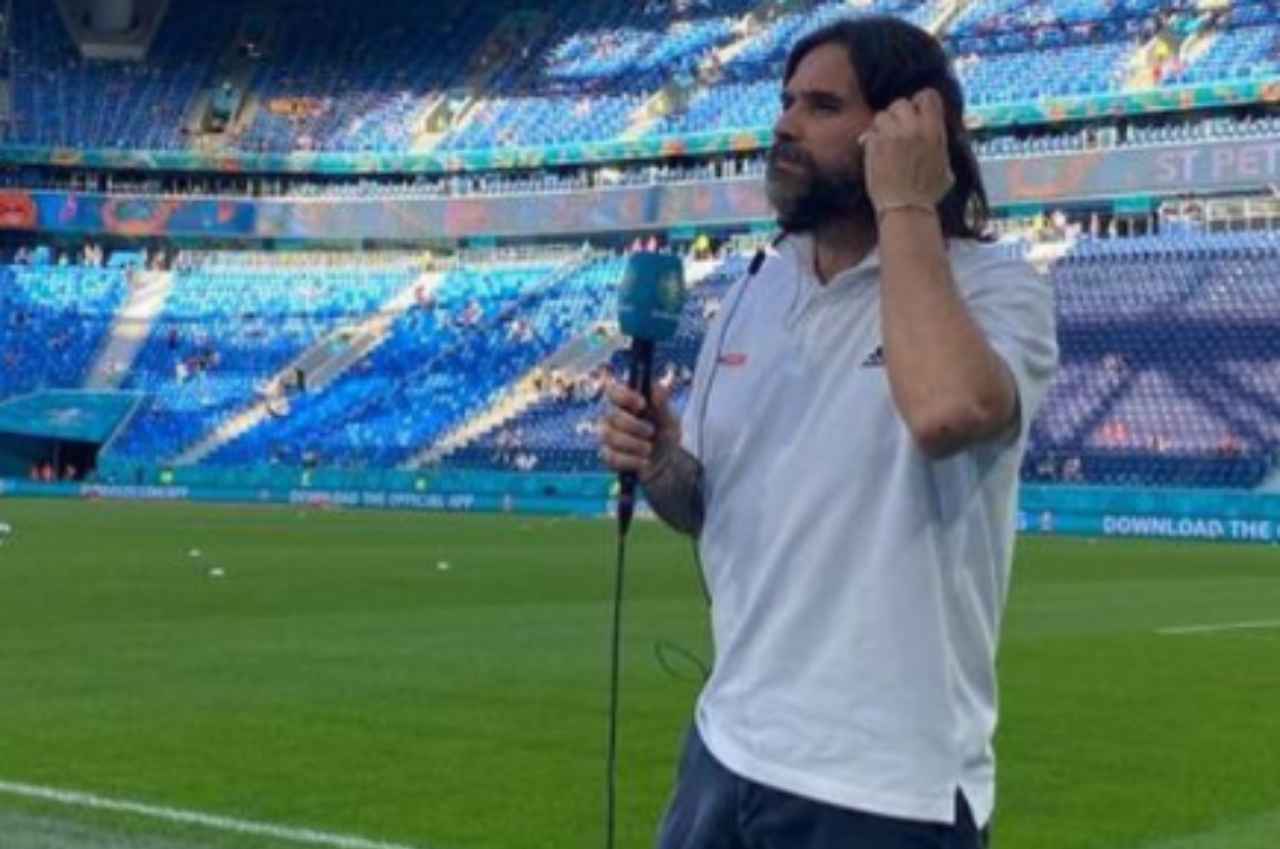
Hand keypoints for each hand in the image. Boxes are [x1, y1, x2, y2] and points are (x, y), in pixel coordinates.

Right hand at [598, 378, 681, 481]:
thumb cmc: (664, 434)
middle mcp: (611, 416)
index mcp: (625, 401)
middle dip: (634, 425)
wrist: (666, 463)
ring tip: (649, 449)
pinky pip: (612, 457)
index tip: (642, 404)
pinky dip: (632, 461)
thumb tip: (656, 387)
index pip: (613, 391)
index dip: (625, 396)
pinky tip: (644, 462)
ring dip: (634, 444)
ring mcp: (606, 436)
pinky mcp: (606, 455)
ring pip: (610, 436)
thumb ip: (663, 404)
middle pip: (611, 414)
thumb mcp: (670, 418)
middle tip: (651, 431)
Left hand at [860, 88, 954, 215]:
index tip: (918, 112)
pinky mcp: (873, 145)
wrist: (905, 208)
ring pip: (882, 116)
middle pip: (901, 103)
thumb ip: (939, 143)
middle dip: (899, 115)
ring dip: (884, 126)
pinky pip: (870, 132)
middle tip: (900, 130)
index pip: (927, 95)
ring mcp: (890, 136)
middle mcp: (912, 128)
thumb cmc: (928, 192)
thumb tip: (935, 133)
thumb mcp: (945, 165)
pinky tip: (877, 151)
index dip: (921, 102)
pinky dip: (872, 140)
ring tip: (887, 141)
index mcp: (933, 130)